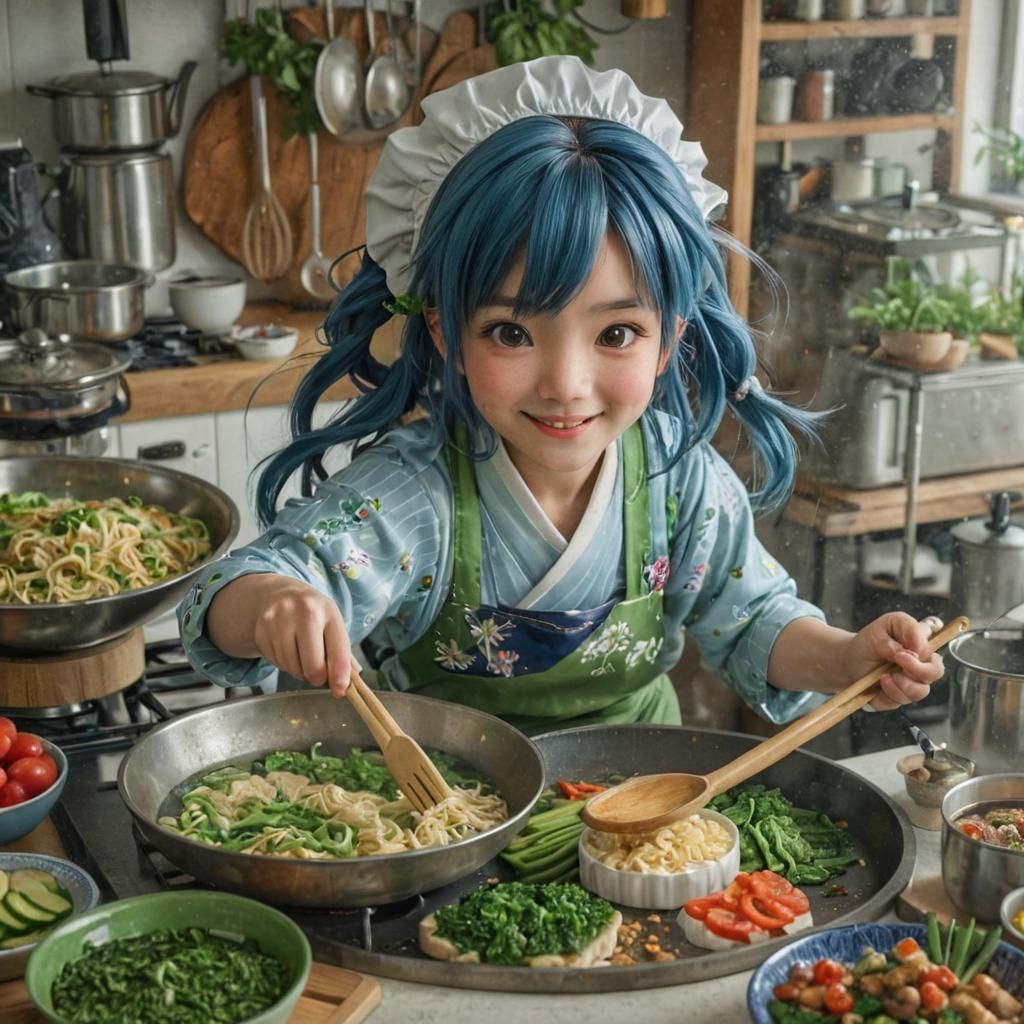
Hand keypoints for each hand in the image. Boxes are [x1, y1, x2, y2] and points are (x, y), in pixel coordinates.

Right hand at [240, 577, 355, 697]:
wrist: (278, 594)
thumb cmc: (312, 614)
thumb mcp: (331, 623)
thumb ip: (342, 651)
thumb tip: (353, 677)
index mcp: (328, 611)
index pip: (338, 650)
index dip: (340, 675)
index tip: (340, 691)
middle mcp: (305, 612)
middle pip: (313, 666)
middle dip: (317, 677)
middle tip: (318, 672)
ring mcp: (281, 620)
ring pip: (292, 668)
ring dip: (299, 671)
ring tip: (301, 656)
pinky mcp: (262, 630)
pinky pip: (276, 663)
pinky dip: (283, 664)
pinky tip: (286, 649)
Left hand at [845, 612, 944, 710]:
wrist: (849, 659)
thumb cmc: (870, 641)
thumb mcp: (885, 624)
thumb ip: (905, 628)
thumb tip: (916, 648)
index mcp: (920, 643)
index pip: (937, 645)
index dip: (924, 650)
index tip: (902, 651)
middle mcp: (921, 664)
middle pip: (935, 672)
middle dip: (918, 670)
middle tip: (897, 662)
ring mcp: (912, 683)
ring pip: (920, 691)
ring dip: (901, 683)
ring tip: (884, 675)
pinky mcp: (900, 697)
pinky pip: (901, 701)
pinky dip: (889, 693)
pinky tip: (880, 682)